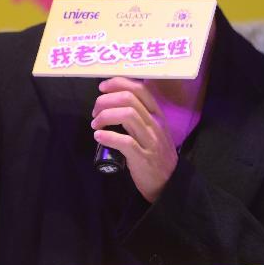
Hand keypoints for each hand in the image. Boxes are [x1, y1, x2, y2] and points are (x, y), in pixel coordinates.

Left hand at [91, 77, 177, 201]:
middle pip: (128, 99)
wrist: (168, 181)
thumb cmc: (154, 152)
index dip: (118, 83)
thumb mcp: (151, 128)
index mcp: (156, 114)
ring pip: (127, 115)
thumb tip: (112, 101)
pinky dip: (108, 137)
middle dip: (105, 101)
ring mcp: (150, 140)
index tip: (102, 87)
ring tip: (95, 125)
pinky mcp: (143, 157)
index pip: (139, 89)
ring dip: (105, 116)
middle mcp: (155, 123)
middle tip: (95, 112)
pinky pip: (125, 142)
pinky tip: (98, 136)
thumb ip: (138, 114)